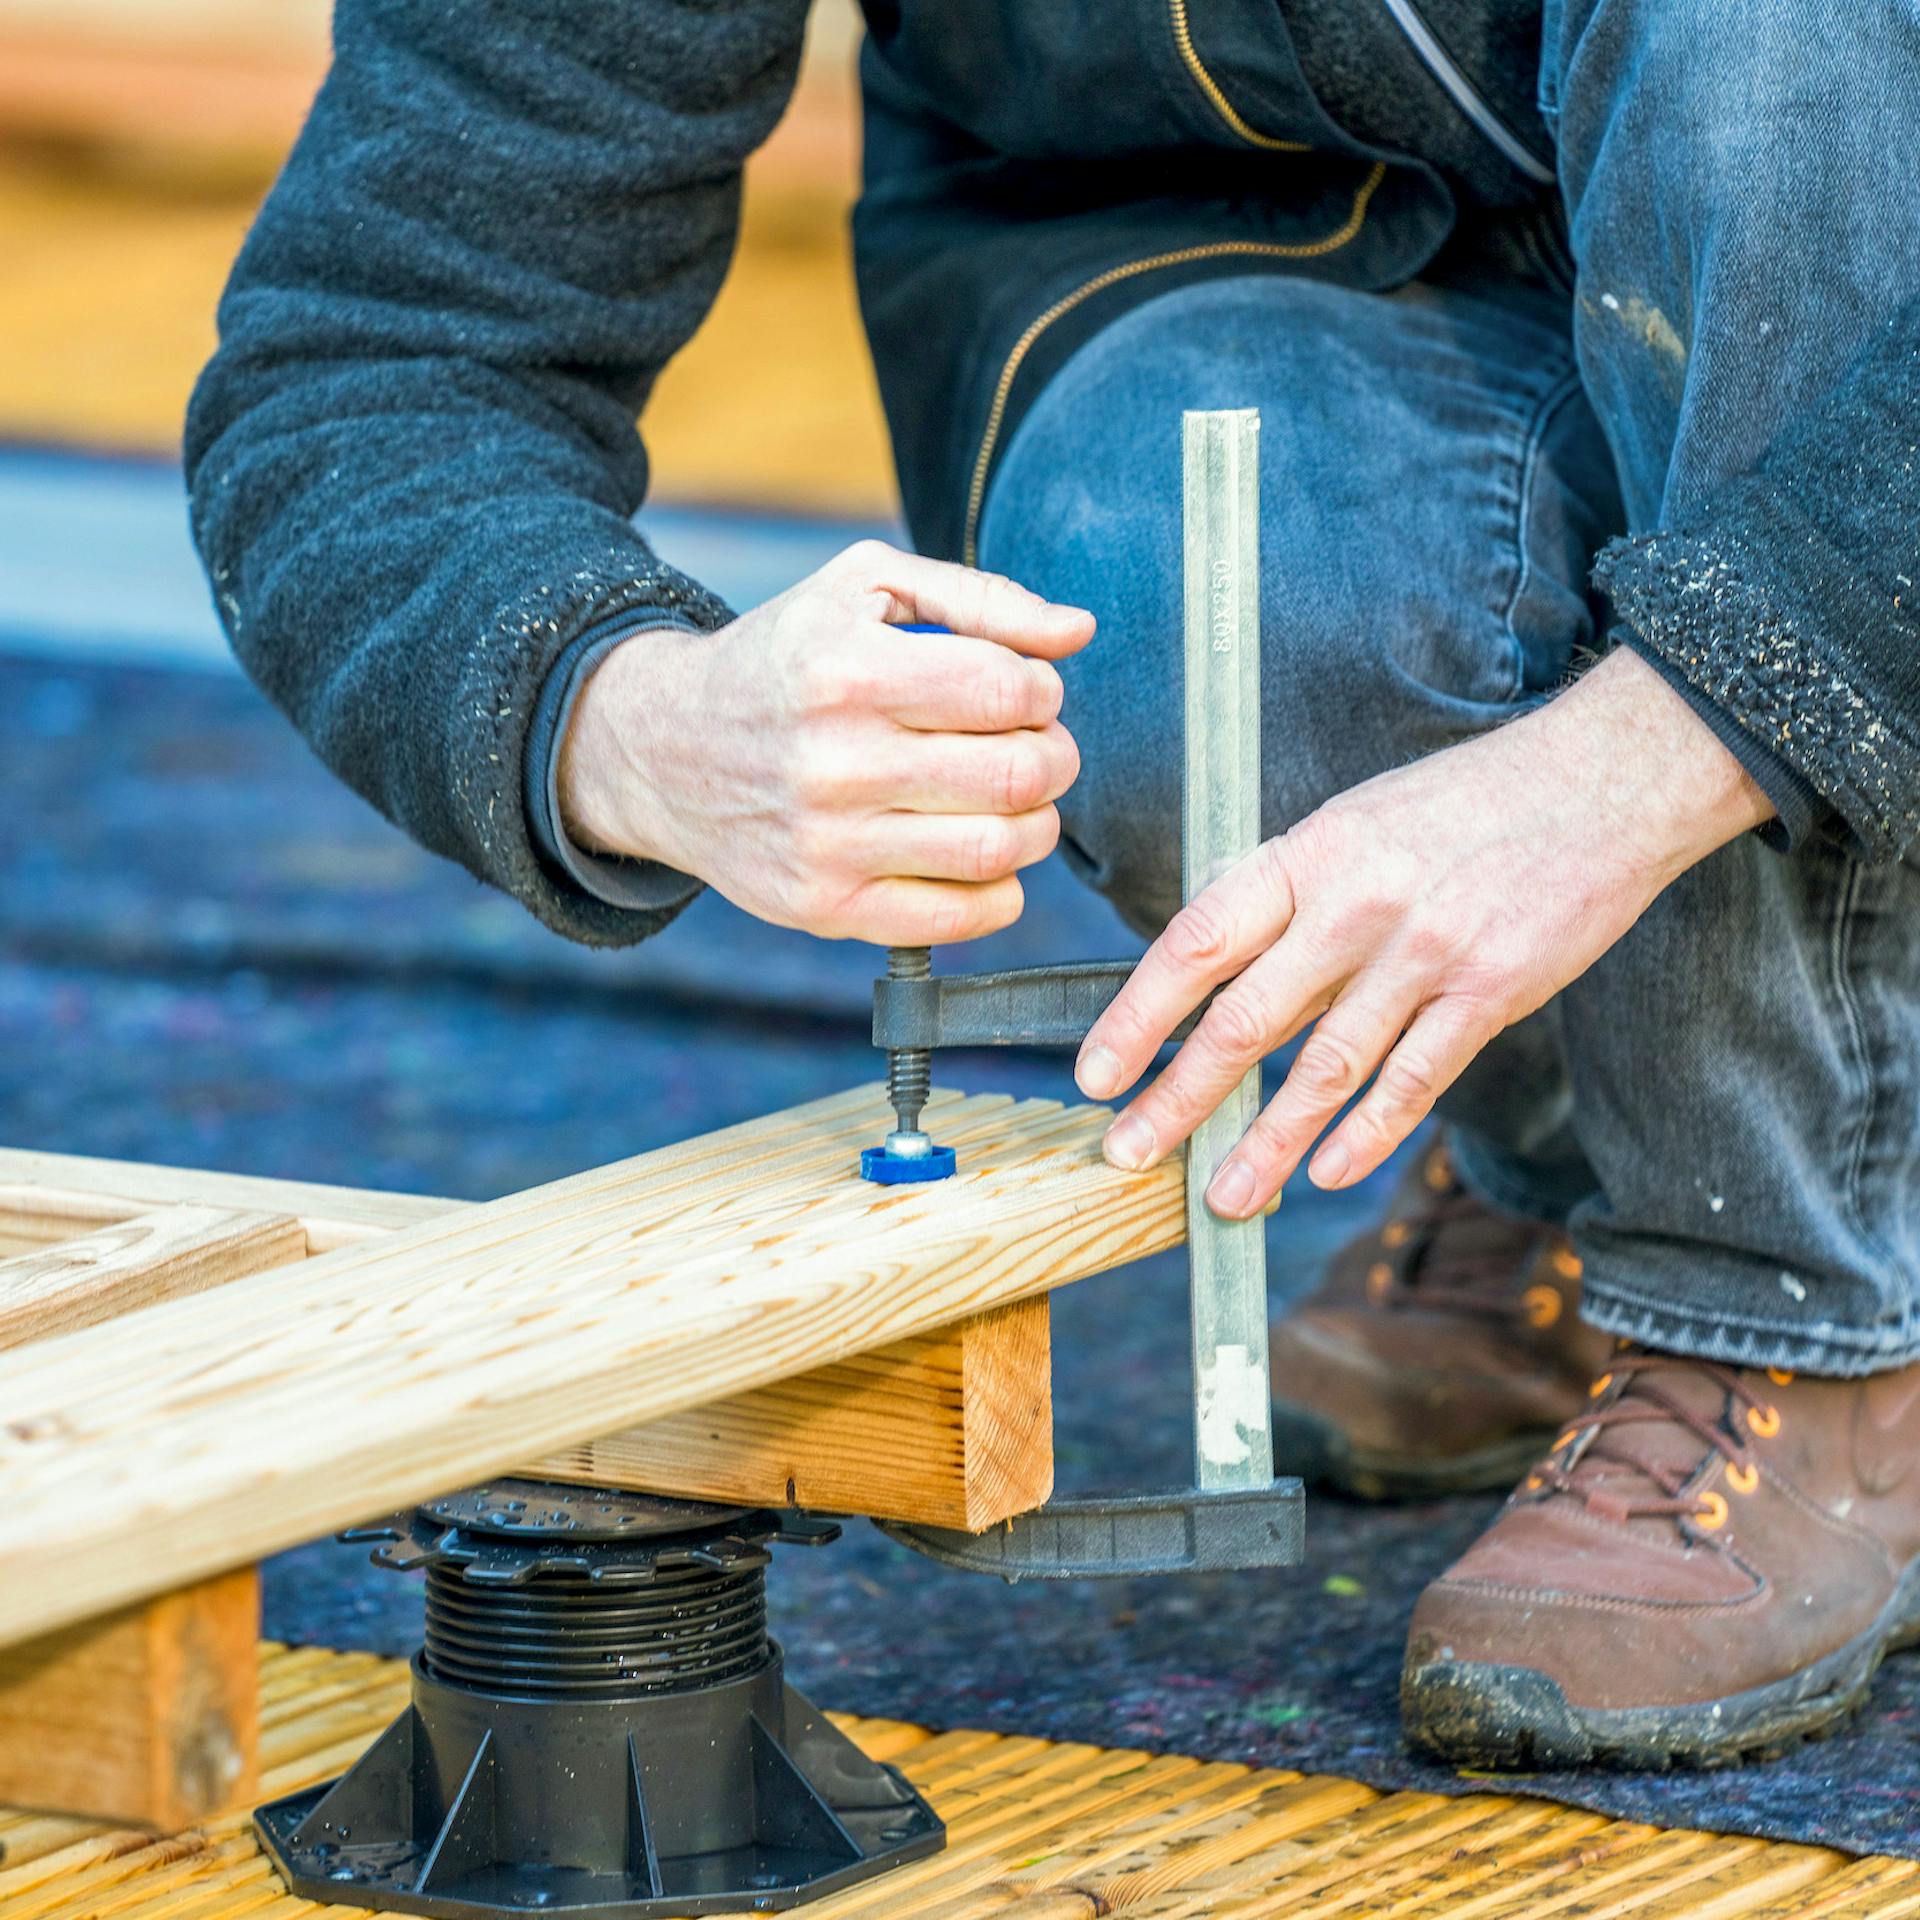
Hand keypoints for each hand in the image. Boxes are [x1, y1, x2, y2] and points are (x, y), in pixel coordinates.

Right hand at [558, 541, 1092, 942]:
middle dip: (1055, 757)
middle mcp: (834, 762)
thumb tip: (1076, 632)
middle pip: (1016, 775)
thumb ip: (980, 598)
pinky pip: (958, 918)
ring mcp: (827, 844)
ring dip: (1037, 825)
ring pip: (997, 850)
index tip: (1026, 693)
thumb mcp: (865, 588)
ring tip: (1016, 800)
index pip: (1008, 692)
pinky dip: (999, 891)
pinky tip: (981, 855)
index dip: (1043, 692)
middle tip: (1037, 747)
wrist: (664, 749)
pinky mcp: (824, 906)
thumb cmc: (785, 658)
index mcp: (847, 670)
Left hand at [1074, 649, 1774, 1216]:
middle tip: (1130, 1154)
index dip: (1138, 1016)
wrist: (1599, 782)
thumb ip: (1286, 899)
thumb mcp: (1349, 823)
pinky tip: (1328, 1173)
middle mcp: (1354, 908)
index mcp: (1305, 857)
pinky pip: (1413, 1080)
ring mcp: (1424, 955)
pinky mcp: (1489, 994)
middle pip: (1244, 1021)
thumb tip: (1217, 974)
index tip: (1098, 1073)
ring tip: (1226, 1197)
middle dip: (1179, 1098)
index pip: (1196, 944)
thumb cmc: (1460, 804)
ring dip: (1267, 1142)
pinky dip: (1367, 1134)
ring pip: (1324, 1068)